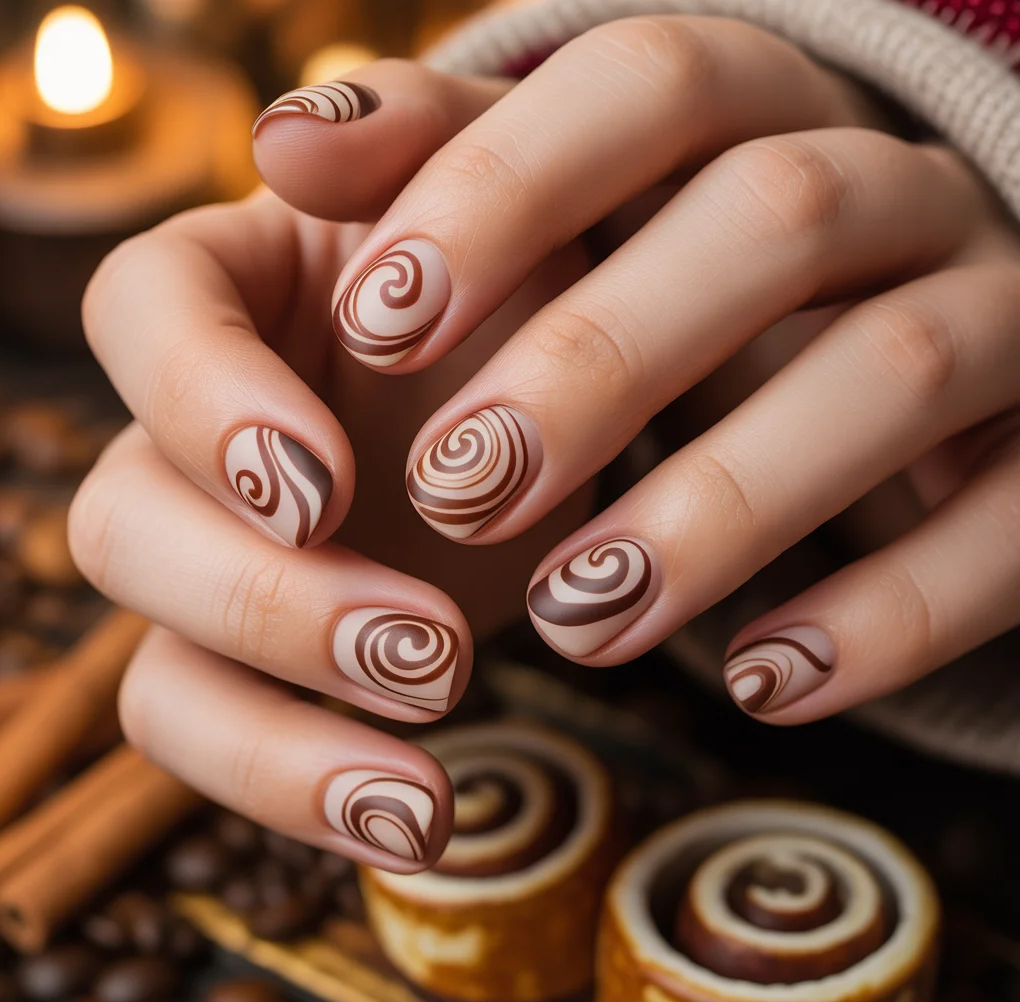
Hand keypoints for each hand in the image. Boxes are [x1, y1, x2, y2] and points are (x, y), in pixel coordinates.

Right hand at [70, 60, 589, 871]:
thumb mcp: (509, 187)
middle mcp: (199, 432)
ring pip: (158, 670)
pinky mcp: (280, 658)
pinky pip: (238, 740)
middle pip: (124, 523)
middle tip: (425, 648)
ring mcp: (227, 558)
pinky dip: (311, 791)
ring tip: (422, 794)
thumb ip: (409, 139)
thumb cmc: (534, 270)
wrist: (573, 381)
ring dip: (277, 745)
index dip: (207, 405)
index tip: (322, 483)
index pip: (146, 318)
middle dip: (266, 602)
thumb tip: (284, 142)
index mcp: (232, 285)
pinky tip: (417, 816)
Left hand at [320, 16, 1019, 722]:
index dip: (503, 192)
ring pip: (890, 375)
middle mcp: (893, 185)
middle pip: (769, 222)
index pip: (643, 87)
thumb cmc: (692, 275)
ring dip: (722, 508)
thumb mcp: (572, 208)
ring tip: (574, 616)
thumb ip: (442, 169)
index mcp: (763, 109)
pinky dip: (882, 613)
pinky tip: (757, 682)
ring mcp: (997, 309)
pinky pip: (1002, 528)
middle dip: (600, 361)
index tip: (375, 319)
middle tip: (457, 485)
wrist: (904, 333)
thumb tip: (285, 143)